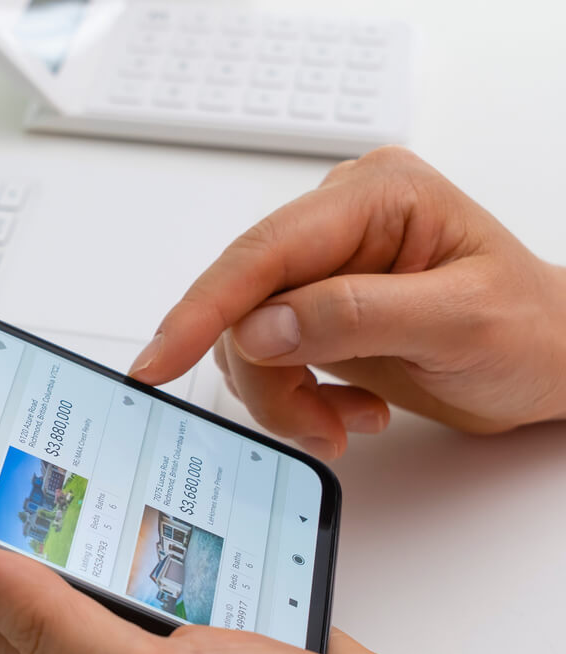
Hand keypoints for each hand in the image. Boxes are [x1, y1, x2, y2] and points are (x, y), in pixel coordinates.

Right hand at [128, 146, 565, 460]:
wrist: (554, 366)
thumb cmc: (533, 333)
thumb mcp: (458, 322)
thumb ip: (355, 316)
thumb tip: (259, 327)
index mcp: (373, 196)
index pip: (264, 252)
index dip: (203, 308)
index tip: (158, 359)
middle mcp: (338, 225)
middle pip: (245, 302)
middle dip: (268, 376)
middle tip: (314, 425)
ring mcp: (323, 270)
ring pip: (246, 340)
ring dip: (283, 396)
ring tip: (341, 422)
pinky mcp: (315, 313)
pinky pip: (265, 360)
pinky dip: (295, 400)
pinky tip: (347, 410)